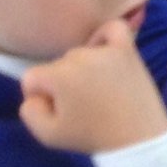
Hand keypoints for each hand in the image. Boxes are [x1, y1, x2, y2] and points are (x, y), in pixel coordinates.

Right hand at [18, 20, 166, 155]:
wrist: (137, 138)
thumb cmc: (91, 137)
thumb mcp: (47, 135)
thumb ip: (29, 111)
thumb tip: (34, 95)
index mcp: (59, 76)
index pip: (32, 77)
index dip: (38, 97)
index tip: (55, 112)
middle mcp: (81, 56)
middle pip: (58, 65)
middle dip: (62, 84)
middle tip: (81, 106)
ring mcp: (106, 51)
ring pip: (81, 52)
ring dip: (82, 68)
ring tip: (96, 91)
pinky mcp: (128, 50)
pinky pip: (114, 28)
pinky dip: (105, 37)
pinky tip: (104, 55)